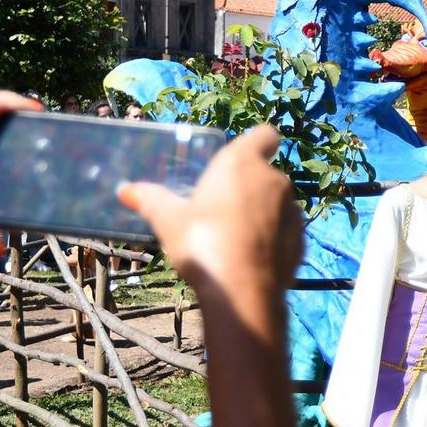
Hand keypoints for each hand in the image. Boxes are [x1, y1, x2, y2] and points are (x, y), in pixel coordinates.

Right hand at [119, 126, 302, 292]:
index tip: (241, 157)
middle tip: (220, 208)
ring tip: (233, 237)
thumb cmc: (202, 242)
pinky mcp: (301, 240)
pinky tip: (250, 258)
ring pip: (277, 204)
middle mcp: (274, 180)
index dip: (256, 142)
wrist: (242, 292)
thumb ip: (150, 199)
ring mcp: (293, 211)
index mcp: (243, 162)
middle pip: (265, 173)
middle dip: (248, 186)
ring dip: (261, 213)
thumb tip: (125, 189)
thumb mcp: (169, 219)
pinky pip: (284, 232)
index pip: (264, 134)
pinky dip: (272, 239)